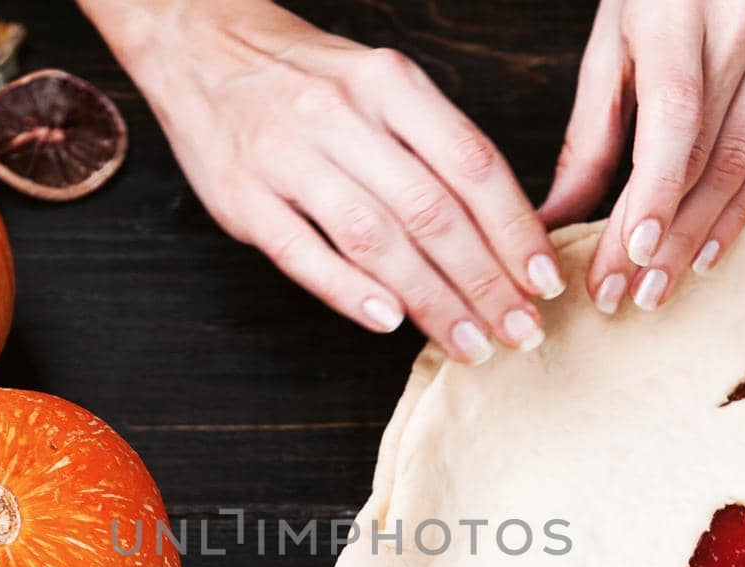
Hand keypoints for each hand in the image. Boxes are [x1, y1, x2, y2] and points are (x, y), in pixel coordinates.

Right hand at [92, 0, 564, 363]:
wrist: (199, 46)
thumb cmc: (306, 79)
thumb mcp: (380, 84)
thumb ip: (435, 145)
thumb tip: (505, 230)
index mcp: (389, 83)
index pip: (472, 166)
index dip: (516, 231)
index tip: (544, 282)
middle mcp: (341, 116)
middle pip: (432, 212)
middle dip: (486, 281)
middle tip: (520, 330)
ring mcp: (287, 158)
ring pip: (376, 240)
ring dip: (431, 301)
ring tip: (470, 342)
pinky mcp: (243, 198)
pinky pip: (303, 254)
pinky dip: (349, 291)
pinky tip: (389, 322)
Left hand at [539, 0, 744, 312]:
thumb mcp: (610, 44)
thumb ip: (588, 135)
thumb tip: (553, 220)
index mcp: (679, 12)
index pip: (675, 119)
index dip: (656, 192)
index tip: (629, 253)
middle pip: (706, 156)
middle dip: (663, 236)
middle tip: (623, 296)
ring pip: (743, 166)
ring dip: (698, 238)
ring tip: (656, 289)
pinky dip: (738, 212)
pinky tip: (707, 254)